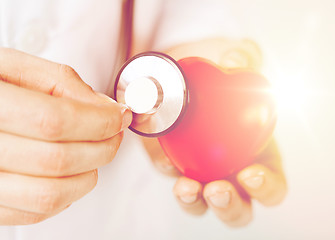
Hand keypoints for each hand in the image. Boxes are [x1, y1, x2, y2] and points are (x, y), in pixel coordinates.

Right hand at [0, 48, 131, 224]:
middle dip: (102, 147)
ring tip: (97, 152)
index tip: (119, 116)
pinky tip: (72, 171)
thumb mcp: (13, 67)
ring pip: (50, 195)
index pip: (54, 121)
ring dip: (89, 174)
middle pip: (58, 161)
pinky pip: (37, 212)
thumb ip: (61, 82)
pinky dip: (68, 194)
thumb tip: (104, 107)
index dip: (98, 121)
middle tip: (115, 132)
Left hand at [141, 38, 286, 226]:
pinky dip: (166, 169)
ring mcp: (198, 168)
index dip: (266, 188)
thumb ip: (245, 55)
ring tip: (186, 188)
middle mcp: (228, 169)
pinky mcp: (170, 160)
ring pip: (200, 202)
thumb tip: (236, 56)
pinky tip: (163, 158)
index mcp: (257, 155)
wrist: (184, 71)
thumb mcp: (236, 62)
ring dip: (194, 201)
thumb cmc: (220, 75)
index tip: (250, 173)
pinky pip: (168, 173)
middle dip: (229, 206)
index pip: (271, 185)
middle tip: (217, 189)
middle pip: (236, 207)